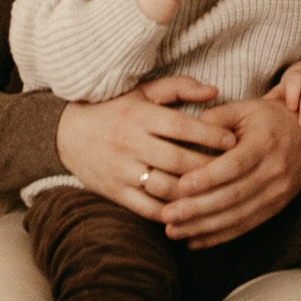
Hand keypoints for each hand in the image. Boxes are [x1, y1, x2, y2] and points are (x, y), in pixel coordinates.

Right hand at [55, 74, 232, 221]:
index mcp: (139, 115)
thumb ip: (179, 88)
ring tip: (217, 192)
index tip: (233, 140)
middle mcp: (129, 143)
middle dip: (209, 167)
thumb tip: (215, 92)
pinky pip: (147, 209)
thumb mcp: (143, 92)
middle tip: (234, 170)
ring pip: (165, 187)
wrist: (66, 133)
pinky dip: (171, 212)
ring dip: (194, 193)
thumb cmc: (114, 108)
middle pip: (178, 160)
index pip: (181, 126)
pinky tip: (191, 210)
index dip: (210, 134)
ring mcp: (121, 170)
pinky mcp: (114, 192)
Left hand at [162, 95, 300, 247]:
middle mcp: (274, 171)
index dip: (208, 177)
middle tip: (167, 215)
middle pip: (233, 196)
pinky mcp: (275, 208)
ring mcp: (277, 193)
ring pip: (237, 216)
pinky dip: (219, 237)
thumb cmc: (268, 119)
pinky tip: (194, 241)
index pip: (234, 165)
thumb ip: (216, 118)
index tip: (181, 186)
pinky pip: (246, 226)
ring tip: (173, 231)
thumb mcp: (245, 108)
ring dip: (203, 227)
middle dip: (198, 209)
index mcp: (265, 144)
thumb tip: (187, 130)